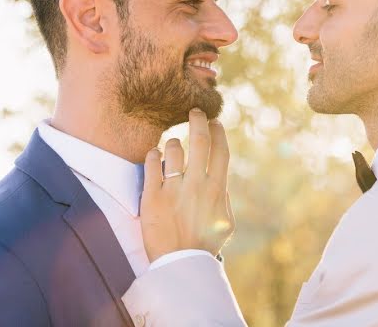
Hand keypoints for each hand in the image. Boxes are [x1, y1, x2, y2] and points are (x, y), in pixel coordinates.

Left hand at [140, 108, 234, 261]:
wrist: (179, 265)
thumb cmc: (205, 245)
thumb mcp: (226, 222)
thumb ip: (224, 198)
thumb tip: (221, 181)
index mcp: (217, 189)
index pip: (220, 150)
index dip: (218, 131)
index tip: (215, 122)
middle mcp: (196, 184)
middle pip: (199, 140)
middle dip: (198, 120)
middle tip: (194, 112)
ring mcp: (173, 189)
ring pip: (173, 148)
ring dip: (173, 143)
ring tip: (171, 147)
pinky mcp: (152, 196)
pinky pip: (151, 163)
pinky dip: (153, 155)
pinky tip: (154, 156)